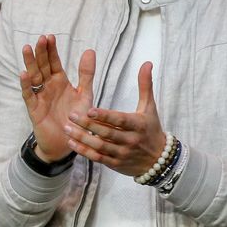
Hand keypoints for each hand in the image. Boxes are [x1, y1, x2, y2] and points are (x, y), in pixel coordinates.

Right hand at [21, 34, 95, 160]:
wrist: (67, 142)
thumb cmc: (76, 118)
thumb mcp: (84, 94)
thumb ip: (86, 74)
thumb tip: (89, 50)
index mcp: (60, 81)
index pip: (54, 62)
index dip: (51, 50)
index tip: (50, 36)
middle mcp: (48, 86)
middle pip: (42, 66)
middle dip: (41, 52)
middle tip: (41, 38)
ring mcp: (40, 97)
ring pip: (33, 77)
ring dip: (30, 63)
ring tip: (27, 48)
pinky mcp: (34, 109)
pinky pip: (29, 95)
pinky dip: (26, 85)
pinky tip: (24, 74)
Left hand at [64, 61, 165, 175]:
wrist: (159, 160)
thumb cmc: (151, 128)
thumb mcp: (150, 107)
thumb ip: (145, 84)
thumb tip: (147, 63)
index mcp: (138, 125)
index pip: (120, 120)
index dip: (105, 116)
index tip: (90, 109)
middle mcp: (130, 140)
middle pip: (107, 133)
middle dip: (88, 125)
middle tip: (70, 114)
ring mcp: (122, 154)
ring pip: (100, 146)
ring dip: (82, 138)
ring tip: (67, 127)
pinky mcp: (115, 164)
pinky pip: (98, 158)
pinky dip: (84, 151)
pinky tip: (71, 143)